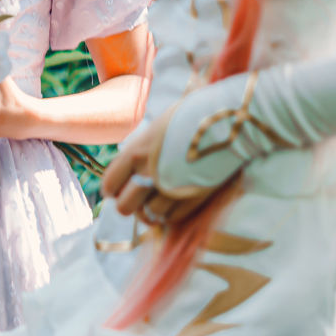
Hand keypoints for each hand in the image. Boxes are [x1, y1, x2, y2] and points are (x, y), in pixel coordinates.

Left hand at [99, 105, 222, 225]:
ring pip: (149, 215)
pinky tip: (175, 200)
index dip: (113, 189)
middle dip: (130, 204)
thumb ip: (141, 150)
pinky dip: (170, 214)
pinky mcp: (193, 200)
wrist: (226, 121)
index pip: (109, 184)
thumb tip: (131, 164)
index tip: (119, 188)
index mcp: (136, 153)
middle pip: (124, 207)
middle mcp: (149, 175)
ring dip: (152, 209)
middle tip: (139, 197)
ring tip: (161, 196)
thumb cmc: (191, 117)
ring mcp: (171, 190)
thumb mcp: (157, 129)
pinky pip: (172, 219)